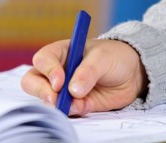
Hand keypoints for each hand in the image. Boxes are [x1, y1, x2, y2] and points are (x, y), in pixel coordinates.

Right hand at [21, 38, 146, 115]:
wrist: (133, 72)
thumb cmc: (115, 56)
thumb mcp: (103, 57)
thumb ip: (88, 71)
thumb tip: (73, 90)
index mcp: (61, 52)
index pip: (43, 60)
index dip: (47, 71)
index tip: (60, 82)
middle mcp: (57, 71)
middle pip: (33, 82)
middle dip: (42, 91)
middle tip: (56, 99)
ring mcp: (64, 89)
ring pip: (46, 100)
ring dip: (58, 104)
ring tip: (78, 103)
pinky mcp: (74, 104)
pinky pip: (65, 112)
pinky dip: (72, 112)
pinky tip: (85, 106)